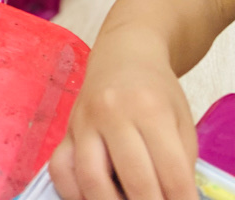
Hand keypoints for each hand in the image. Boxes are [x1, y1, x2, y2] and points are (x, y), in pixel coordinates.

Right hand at [49, 34, 197, 199]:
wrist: (123, 55)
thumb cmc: (155, 90)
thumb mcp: (181, 120)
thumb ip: (181, 162)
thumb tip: (174, 199)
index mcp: (150, 108)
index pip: (172, 172)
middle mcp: (113, 113)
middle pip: (134, 179)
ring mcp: (84, 122)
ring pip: (91, 178)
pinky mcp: (67, 131)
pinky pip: (59, 169)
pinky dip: (74, 193)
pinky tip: (92, 197)